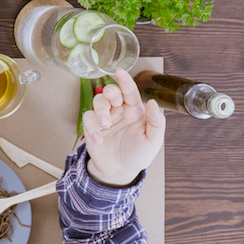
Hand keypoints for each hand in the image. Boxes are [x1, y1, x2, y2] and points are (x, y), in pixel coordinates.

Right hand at [83, 69, 165, 187]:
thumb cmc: (138, 154)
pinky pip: (88, 119)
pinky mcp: (92, 127)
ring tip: (105, 125)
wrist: (120, 171)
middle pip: (111, 93)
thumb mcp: (153, 140)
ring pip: (98, 102)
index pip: (130, 91)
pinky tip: (99, 139)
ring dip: (101, 111)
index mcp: (135, 110)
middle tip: (110, 97)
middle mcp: (119, 111)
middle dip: (109, 92)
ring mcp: (105, 118)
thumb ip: (156, 122)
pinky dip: (92, 128)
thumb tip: (153, 103)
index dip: (125, 81)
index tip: (120, 72)